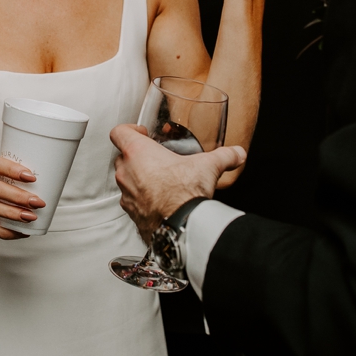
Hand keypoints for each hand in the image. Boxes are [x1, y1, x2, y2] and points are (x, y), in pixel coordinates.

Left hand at [110, 124, 245, 241]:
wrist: (180, 226)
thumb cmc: (184, 193)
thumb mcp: (208, 166)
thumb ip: (224, 156)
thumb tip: (237, 153)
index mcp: (138, 153)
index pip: (119, 132)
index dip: (129, 129)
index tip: (142, 133)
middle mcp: (126, 172)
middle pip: (121, 156)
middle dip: (135, 156)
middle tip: (154, 158)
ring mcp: (126, 194)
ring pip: (125, 180)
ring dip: (137, 178)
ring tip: (159, 180)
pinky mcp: (131, 212)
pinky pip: (131, 201)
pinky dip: (142, 199)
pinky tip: (159, 201)